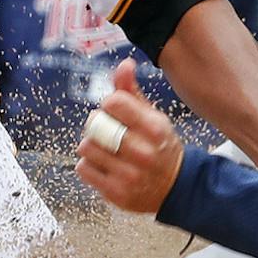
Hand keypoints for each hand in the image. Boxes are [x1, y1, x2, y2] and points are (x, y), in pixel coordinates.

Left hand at [75, 59, 185, 214]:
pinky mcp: (116, 193)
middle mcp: (144, 153)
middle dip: (97, 124)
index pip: (114, 102)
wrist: (174, 187)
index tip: (115, 110)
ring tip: (106, 149)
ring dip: (91, 145)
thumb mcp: (152, 116)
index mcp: (155, 129)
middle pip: (96, 125)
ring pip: (87, 147)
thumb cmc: (159, 146)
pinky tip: (104, 165)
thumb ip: (132, 91)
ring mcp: (129, 175)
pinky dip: (88, 164)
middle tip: (108, 130)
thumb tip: (124, 64)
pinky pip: (83, 168)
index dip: (109, 103)